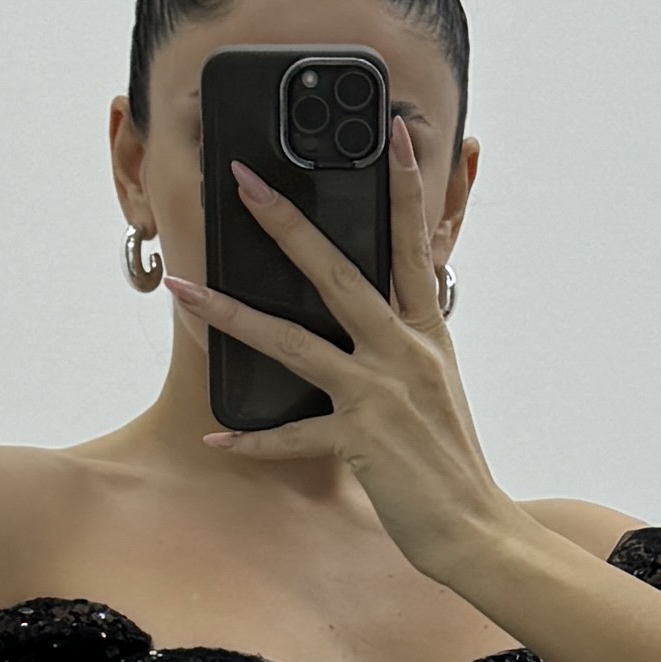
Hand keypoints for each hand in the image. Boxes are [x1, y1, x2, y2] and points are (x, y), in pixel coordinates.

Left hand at [166, 112, 508, 595]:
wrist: (476, 528)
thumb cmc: (452, 461)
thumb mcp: (440, 385)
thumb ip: (411, 342)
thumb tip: (386, 310)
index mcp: (427, 334)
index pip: (413, 243)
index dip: (403, 185)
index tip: (387, 132)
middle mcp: (403, 352)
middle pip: (336, 272)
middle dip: (285, 223)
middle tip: (244, 181)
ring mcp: (380, 393)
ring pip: (293, 341)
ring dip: (231, 315)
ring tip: (183, 290)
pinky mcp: (359, 439)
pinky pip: (291, 434)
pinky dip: (253, 440)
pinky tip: (215, 438)